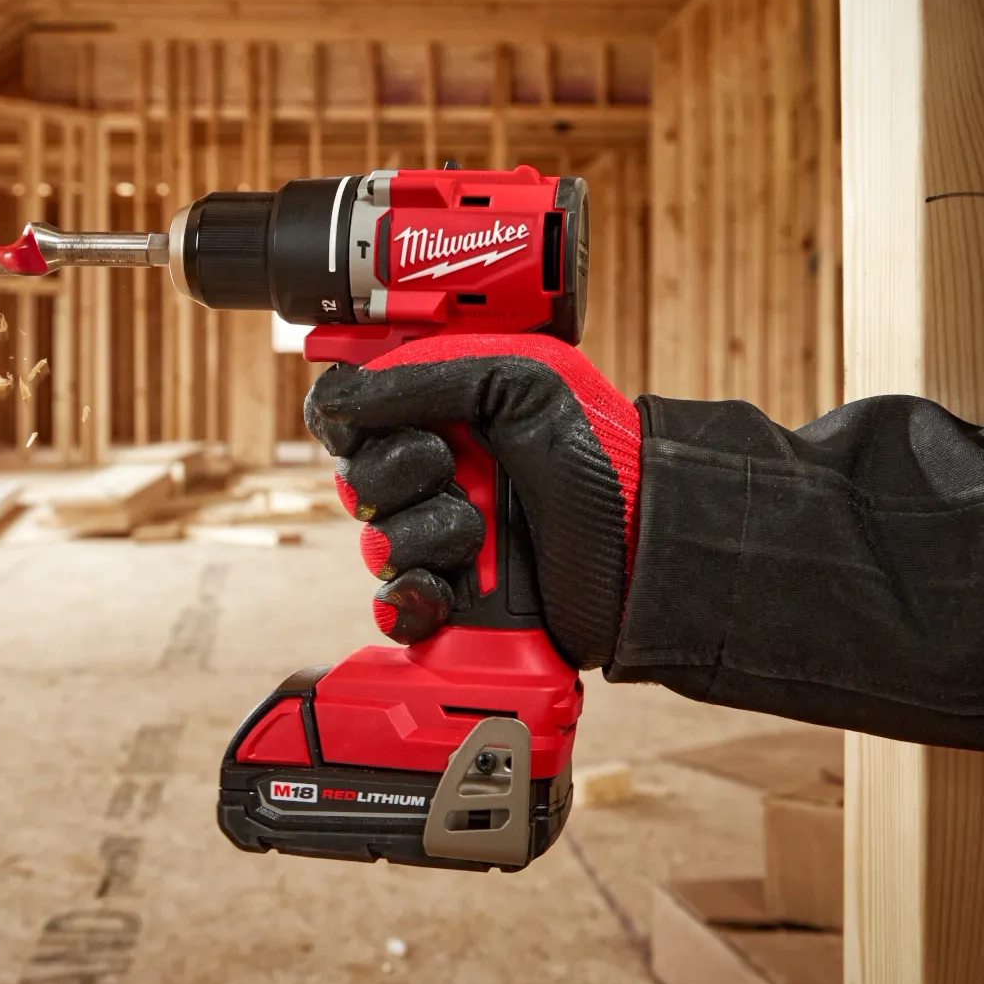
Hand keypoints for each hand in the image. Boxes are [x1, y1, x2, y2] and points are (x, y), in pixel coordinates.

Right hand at [303, 333, 641, 668]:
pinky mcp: (454, 601)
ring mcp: (441, 540)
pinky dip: (410, 600)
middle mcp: (435, 477)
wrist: (645, 544)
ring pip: (375, 542)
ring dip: (423, 536)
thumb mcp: (518, 382)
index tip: (365, 423)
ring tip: (478, 536)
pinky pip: (392, 607)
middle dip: (397, 475)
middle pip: (353, 479)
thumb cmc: (597, 454)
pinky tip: (443, 591)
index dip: (348, 422)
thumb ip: (425, 376)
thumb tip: (338, 395)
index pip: (351, 415)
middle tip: (449, 467)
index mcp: (444, 416)